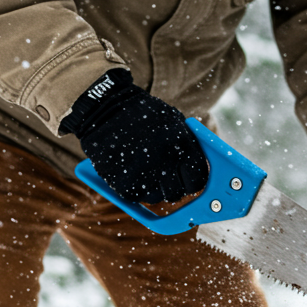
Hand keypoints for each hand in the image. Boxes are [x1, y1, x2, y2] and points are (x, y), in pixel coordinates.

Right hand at [60, 69, 208, 202]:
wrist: (104, 108)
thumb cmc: (144, 115)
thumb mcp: (173, 123)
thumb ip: (188, 148)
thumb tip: (202, 176)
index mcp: (181, 145)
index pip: (197, 180)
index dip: (192, 181)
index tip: (187, 179)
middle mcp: (164, 161)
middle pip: (177, 194)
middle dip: (173, 187)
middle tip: (163, 175)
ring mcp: (143, 174)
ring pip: (156, 198)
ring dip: (152, 188)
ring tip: (143, 166)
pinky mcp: (122, 184)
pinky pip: (135, 198)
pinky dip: (133, 188)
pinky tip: (128, 168)